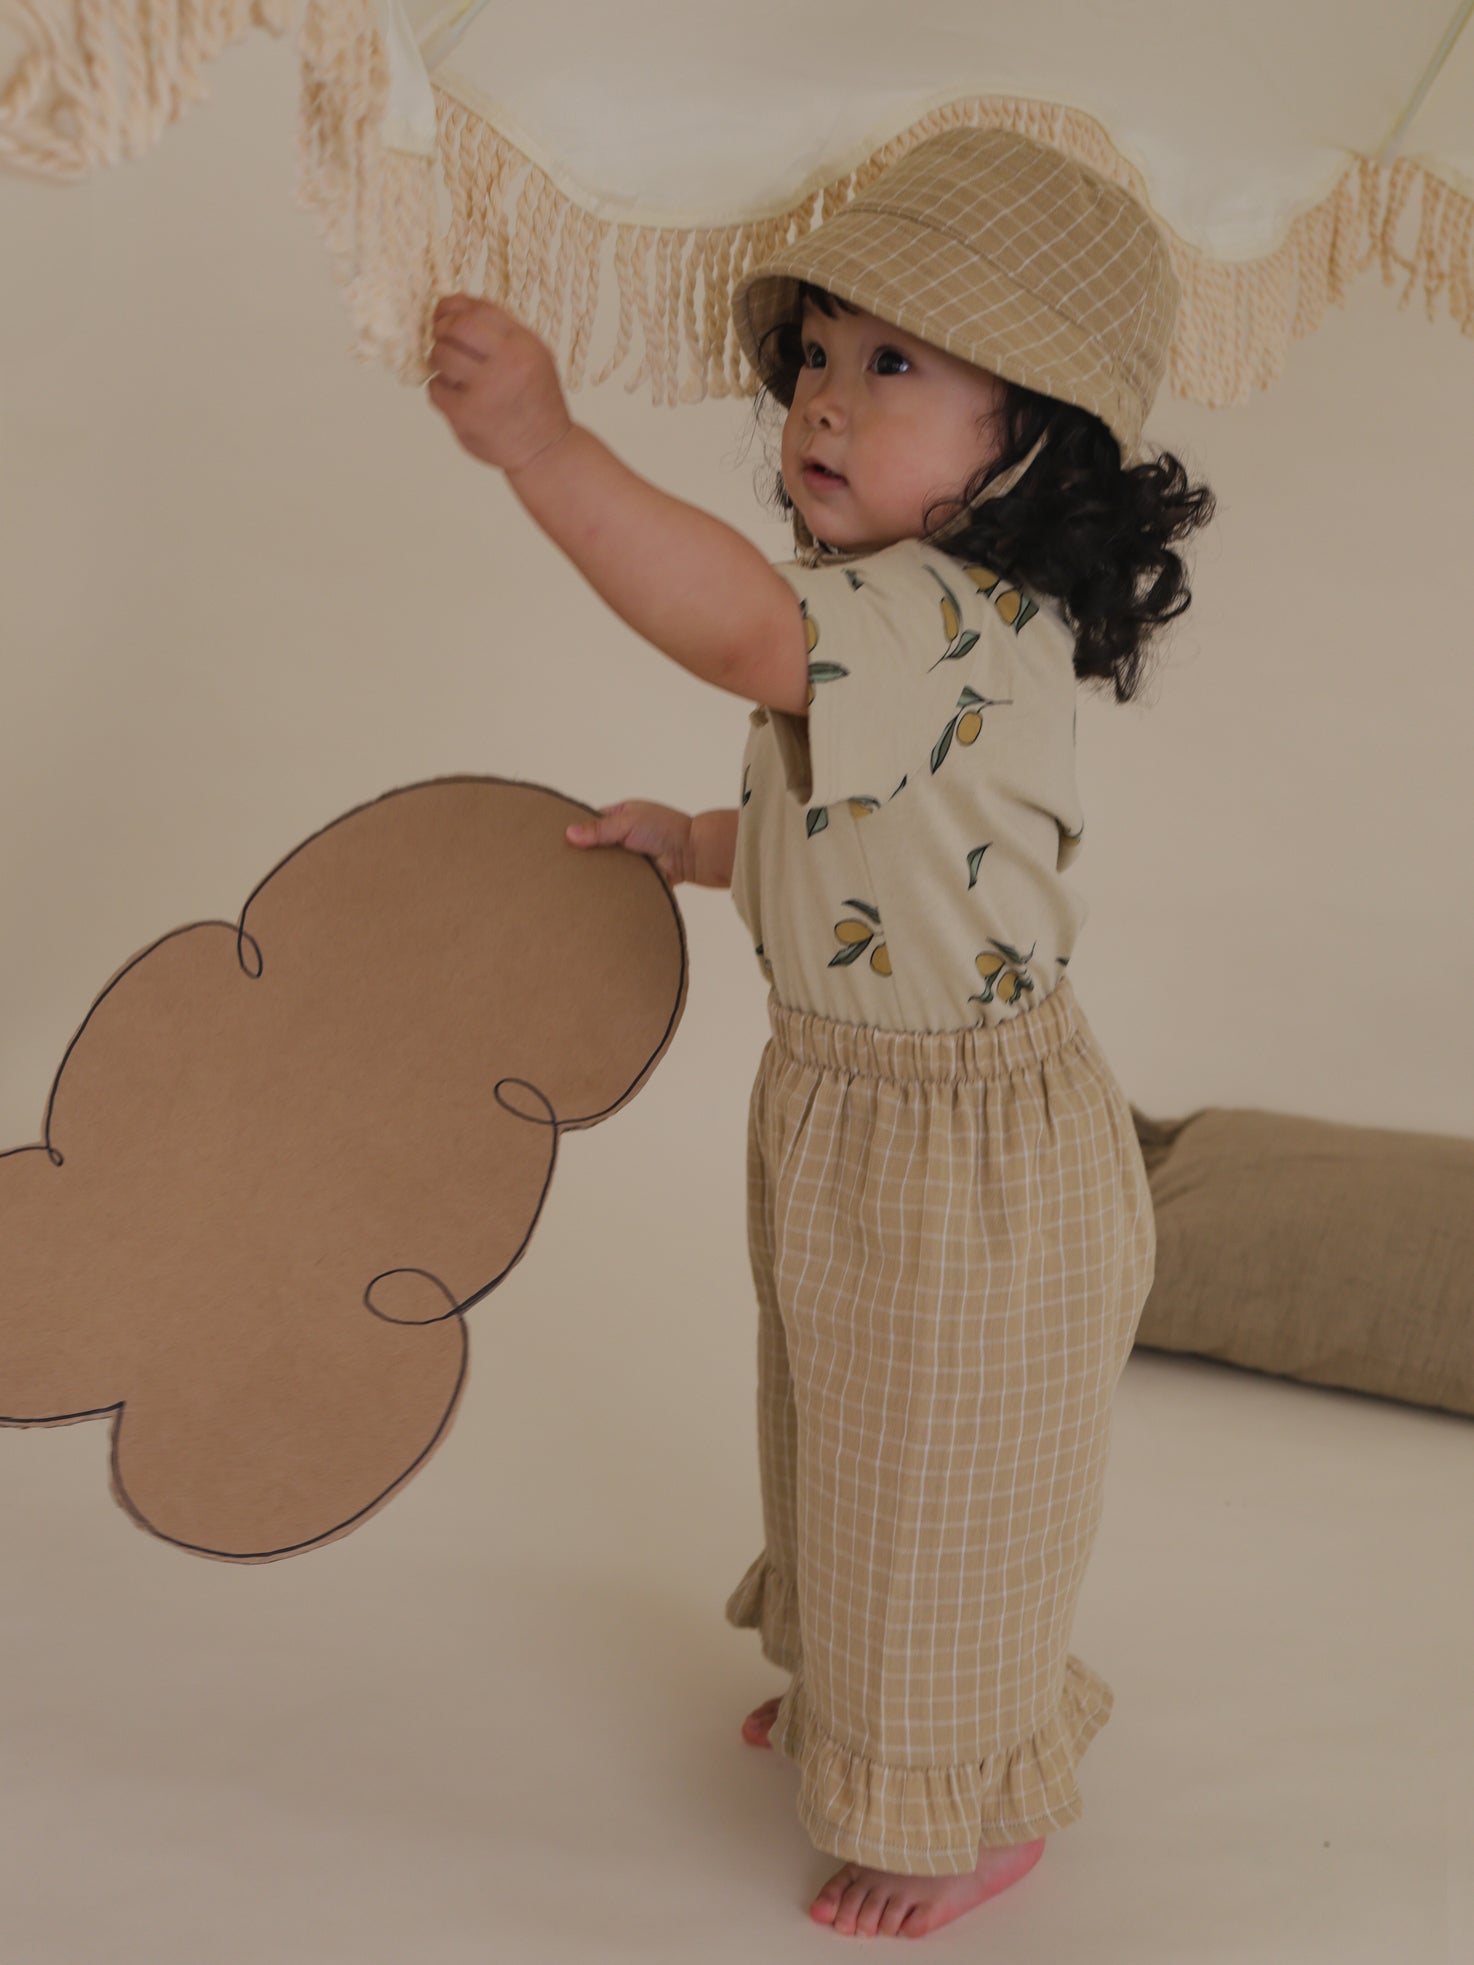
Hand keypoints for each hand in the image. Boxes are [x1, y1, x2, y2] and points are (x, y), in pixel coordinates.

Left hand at [427, 294, 572, 473]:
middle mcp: (506, 364)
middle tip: (441, 339)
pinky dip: (440, 390)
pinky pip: (435, 389)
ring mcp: (485, 390)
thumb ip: (500, 332)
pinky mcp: (466, 415)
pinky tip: (456, 397)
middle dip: (441, 329)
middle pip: (455, 328)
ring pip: (440, 355)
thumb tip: (454, 305)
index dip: (452, 306)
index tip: (443, 313)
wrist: (546, 450)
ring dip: (438, 359)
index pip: (477, 310)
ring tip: (451, 371)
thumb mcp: (533, 356)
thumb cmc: (535, 399)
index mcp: (523, 345)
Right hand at [566, 802, 694, 885]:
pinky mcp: (637, 877)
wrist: (692, 854)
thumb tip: (568, 833)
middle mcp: (624, 836)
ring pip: (606, 867)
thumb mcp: (627, 821)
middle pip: (596, 847)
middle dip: (584, 856)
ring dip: (597, 873)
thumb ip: (598, 829)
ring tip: (571, 882)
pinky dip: (610, 886)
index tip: (557, 842)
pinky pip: (618, 882)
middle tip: (560, 866)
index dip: (577, 831)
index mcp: (621, 815)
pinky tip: (592, 893)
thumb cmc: (664, 829)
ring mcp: (630, 858)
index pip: (592, 823)